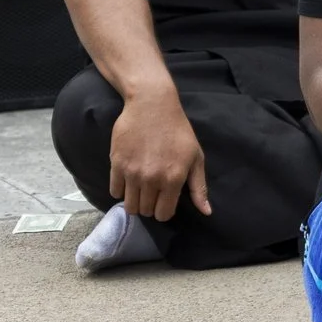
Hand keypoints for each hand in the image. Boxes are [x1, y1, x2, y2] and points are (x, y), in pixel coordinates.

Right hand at [109, 92, 205, 221]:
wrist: (152, 106)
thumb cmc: (178, 131)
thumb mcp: (196, 157)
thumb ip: (199, 187)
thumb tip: (206, 212)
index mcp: (173, 179)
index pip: (163, 214)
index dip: (165, 211)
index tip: (165, 202)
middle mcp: (152, 179)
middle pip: (145, 211)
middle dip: (150, 206)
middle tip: (153, 193)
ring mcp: (132, 173)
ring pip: (129, 205)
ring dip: (135, 201)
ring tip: (141, 189)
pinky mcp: (116, 165)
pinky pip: (114, 191)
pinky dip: (121, 190)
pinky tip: (129, 180)